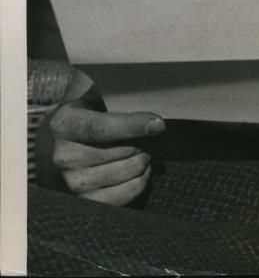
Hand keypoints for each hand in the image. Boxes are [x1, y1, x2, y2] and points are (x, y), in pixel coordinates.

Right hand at [48, 82, 164, 204]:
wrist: (63, 142)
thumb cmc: (86, 113)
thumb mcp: (91, 94)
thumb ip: (112, 92)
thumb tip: (145, 91)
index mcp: (64, 125)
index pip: (102, 128)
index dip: (133, 126)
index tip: (159, 123)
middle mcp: (64, 157)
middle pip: (122, 151)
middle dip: (143, 141)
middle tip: (144, 134)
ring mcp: (73, 183)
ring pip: (129, 171)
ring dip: (143, 159)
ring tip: (139, 149)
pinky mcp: (85, 202)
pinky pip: (127, 194)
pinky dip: (140, 180)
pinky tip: (138, 168)